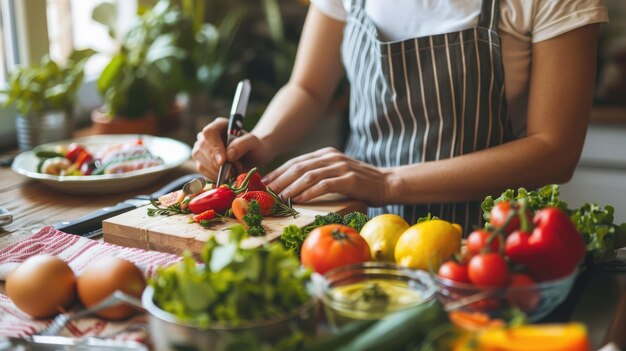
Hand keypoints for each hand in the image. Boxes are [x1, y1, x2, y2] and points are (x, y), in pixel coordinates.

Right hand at [192, 117, 271, 179]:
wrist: (251, 157)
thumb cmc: (253, 147)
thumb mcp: (253, 143)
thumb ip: (243, 144)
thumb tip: (228, 155)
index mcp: (219, 125)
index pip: (209, 133)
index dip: (214, 147)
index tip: (223, 161)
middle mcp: (206, 136)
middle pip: (201, 148)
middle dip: (216, 164)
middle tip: (231, 172)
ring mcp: (201, 149)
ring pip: (200, 162)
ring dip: (217, 172)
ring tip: (233, 171)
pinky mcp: (200, 162)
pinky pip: (202, 172)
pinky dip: (214, 177)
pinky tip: (226, 175)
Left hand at [263, 147, 390, 204]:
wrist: (387, 184)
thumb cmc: (360, 184)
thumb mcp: (336, 174)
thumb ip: (319, 175)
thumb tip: (292, 187)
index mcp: (326, 154)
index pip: (296, 161)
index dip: (278, 172)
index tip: (264, 183)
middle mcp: (331, 157)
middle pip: (298, 167)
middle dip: (279, 180)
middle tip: (265, 192)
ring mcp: (340, 166)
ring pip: (308, 175)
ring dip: (290, 187)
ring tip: (278, 197)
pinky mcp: (348, 178)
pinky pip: (323, 185)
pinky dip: (308, 193)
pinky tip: (298, 200)